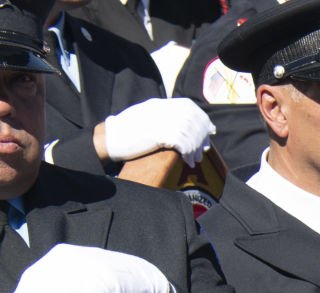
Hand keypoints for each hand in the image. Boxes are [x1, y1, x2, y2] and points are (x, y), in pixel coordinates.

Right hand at [99, 97, 214, 164]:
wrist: (109, 138)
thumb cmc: (127, 131)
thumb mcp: (146, 117)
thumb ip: (164, 117)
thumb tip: (184, 123)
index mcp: (159, 104)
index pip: (189, 106)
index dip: (202, 119)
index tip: (209, 131)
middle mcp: (161, 109)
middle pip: (192, 120)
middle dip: (201, 135)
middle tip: (204, 150)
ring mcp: (160, 120)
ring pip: (189, 132)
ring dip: (195, 148)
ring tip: (194, 160)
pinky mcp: (158, 134)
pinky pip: (182, 143)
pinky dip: (188, 153)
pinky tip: (187, 161)